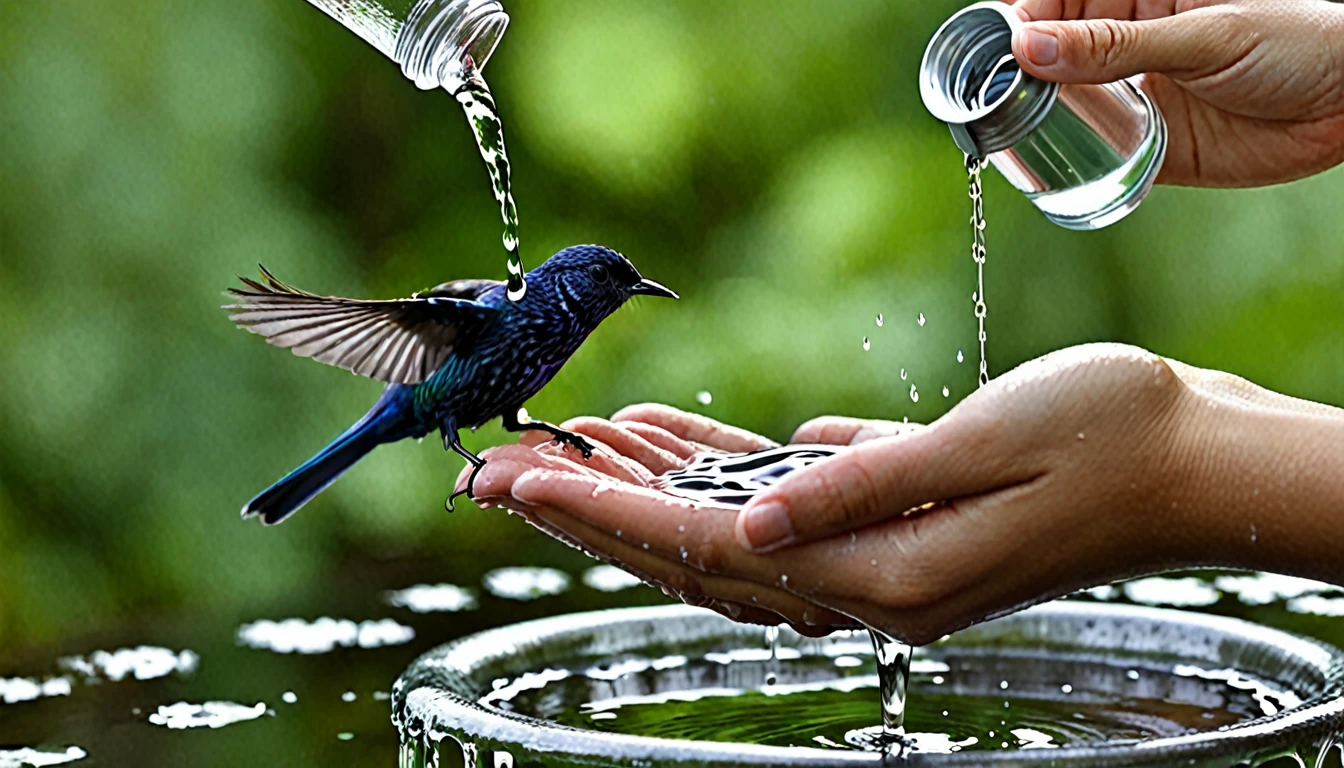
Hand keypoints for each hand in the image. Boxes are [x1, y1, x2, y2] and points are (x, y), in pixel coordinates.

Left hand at [470, 344, 1343, 644]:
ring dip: (642, 490)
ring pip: (724, 531)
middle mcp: (867, 584)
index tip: (522, 480)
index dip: (607, 514)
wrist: (1191, 458)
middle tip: (497, 474)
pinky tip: (674, 438)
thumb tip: (749, 517)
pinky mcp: (890, 524)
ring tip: (568, 446)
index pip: (708, 548)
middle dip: (590, 513)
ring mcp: (877, 562)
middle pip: (694, 553)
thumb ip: (860, 488)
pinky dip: (716, 471)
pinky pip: (779, 504)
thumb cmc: (1106, 436)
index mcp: (882, 576)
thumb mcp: (982, 449)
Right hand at [1010, 0, 1343, 187]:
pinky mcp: (1151, 146)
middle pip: (1052, 53)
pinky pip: (1096, 154)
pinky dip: (1069, 163)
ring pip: (1066, 105)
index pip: (1059, 0)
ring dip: (1037, 119)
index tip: (995, 49)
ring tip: (1010, 134)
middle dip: (1019, 73)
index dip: (1022, 21)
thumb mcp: (1202, 35)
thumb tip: (1030, 47)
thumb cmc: (1296, 38)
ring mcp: (1138, 94)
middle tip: (993, 97)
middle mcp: (1132, 41)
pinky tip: (1046, 167)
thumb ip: (1113, 44)